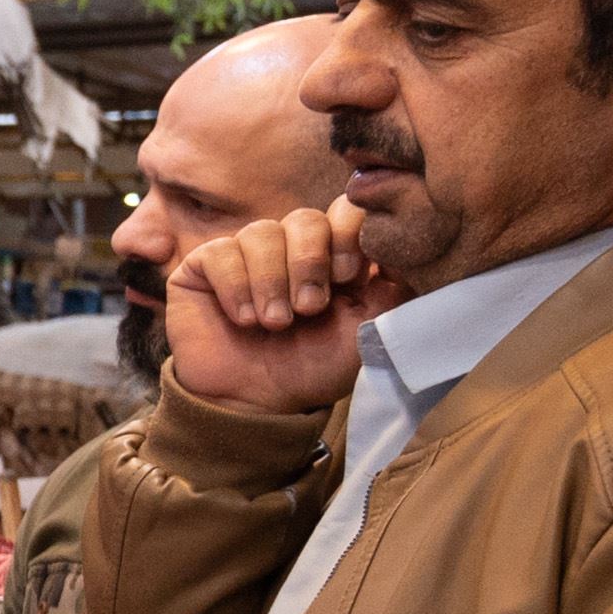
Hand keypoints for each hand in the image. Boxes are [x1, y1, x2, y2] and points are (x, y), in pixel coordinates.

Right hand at [164, 204, 377, 416]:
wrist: (251, 402)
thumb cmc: (311, 369)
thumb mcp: (366, 331)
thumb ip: (394, 289)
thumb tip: (407, 247)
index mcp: (333, 256)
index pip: (346, 211)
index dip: (348, 232)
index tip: (347, 275)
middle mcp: (290, 249)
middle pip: (305, 218)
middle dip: (309, 262)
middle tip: (309, 309)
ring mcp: (246, 254)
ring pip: (262, 232)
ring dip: (271, 282)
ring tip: (274, 324)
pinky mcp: (205, 266)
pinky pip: (221, 253)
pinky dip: (236, 287)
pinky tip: (242, 319)